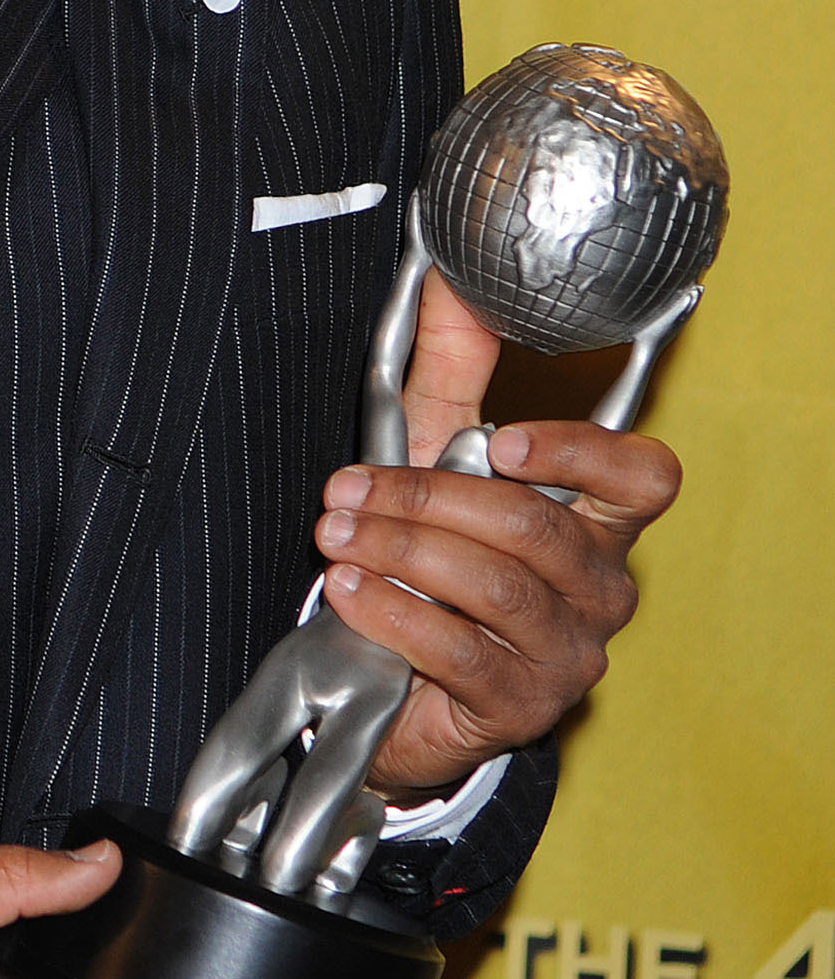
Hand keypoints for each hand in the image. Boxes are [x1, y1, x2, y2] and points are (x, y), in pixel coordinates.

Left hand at [317, 271, 681, 794]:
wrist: (388, 688)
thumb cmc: (428, 563)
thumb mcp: (437, 454)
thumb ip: (453, 370)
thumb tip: (446, 271)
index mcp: (596, 523)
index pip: (642, 479)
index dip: (581, 453)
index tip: (500, 441)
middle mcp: (599, 589)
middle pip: (534, 529)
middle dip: (427, 499)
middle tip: (346, 490)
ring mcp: (567, 655)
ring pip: (498, 587)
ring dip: (403, 551)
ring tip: (336, 536)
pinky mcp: (521, 708)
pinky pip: (463, 653)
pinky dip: (396, 614)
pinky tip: (348, 593)